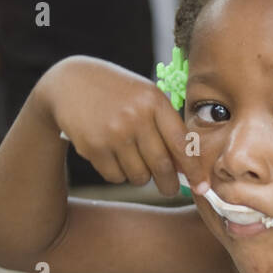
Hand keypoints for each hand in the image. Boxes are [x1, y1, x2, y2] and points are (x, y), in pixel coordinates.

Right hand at [38, 57, 191, 196]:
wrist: (70, 83)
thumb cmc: (118, 94)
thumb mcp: (145, 99)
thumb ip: (167, 129)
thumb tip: (186, 170)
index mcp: (154, 101)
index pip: (182, 145)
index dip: (194, 171)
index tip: (202, 188)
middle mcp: (136, 116)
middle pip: (162, 167)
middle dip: (169, 185)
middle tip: (170, 189)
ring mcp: (113, 132)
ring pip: (139, 176)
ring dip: (140, 176)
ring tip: (132, 159)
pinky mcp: (93, 147)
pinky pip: (116, 177)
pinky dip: (118, 173)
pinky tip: (111, 154)